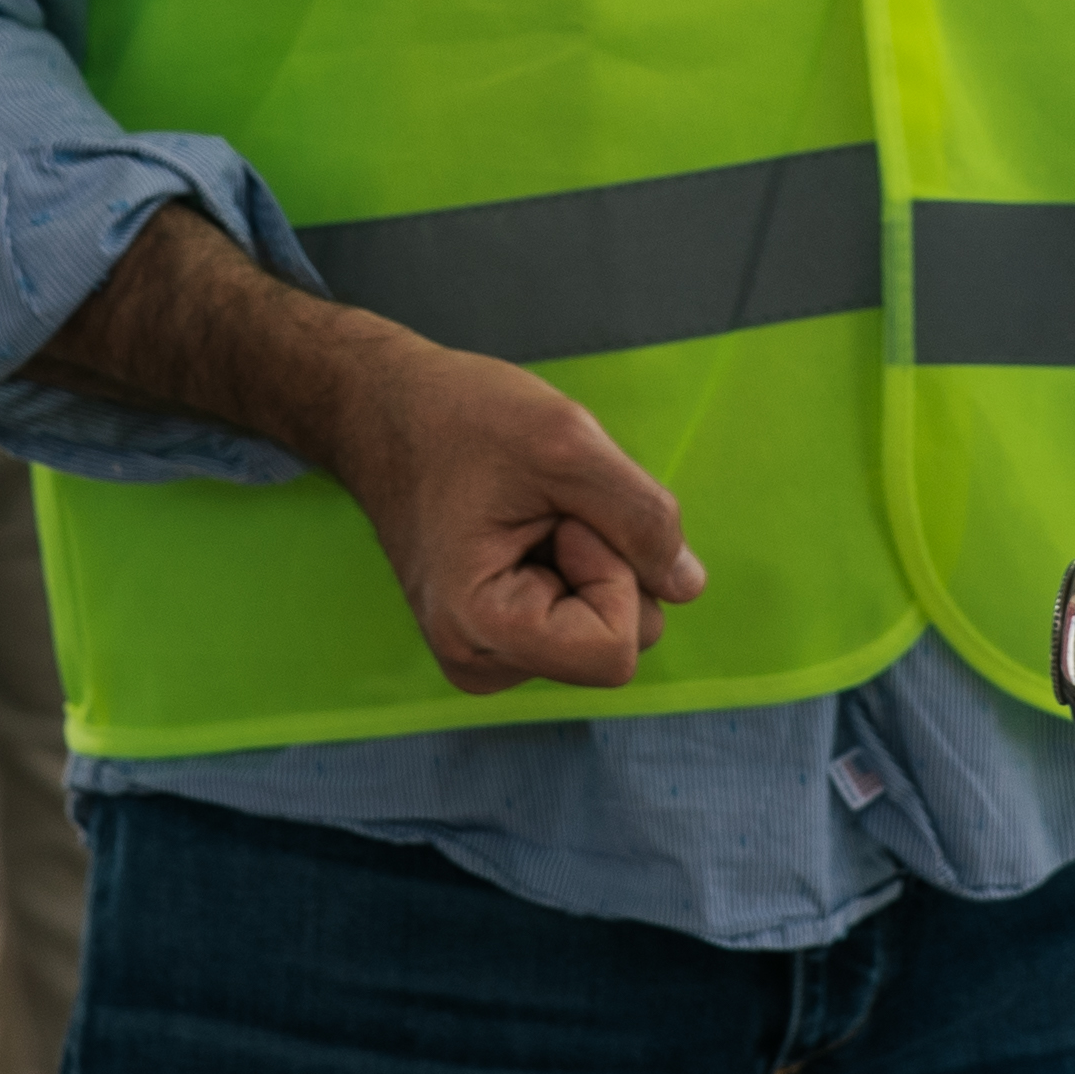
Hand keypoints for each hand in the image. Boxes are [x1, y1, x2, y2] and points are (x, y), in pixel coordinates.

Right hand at [316, 339, 714, 693]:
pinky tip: (529, 526)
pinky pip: (584, 613)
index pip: (615, 651)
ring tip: (533, 510)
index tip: (563, 515)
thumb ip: (642, 517)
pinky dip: (579, 564)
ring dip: (595, 558)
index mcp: (481, 631)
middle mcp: (481, 662)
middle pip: (619, 641)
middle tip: (544, 505)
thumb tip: (688, 586)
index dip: (615, 572)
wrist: (387, 410)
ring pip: (608, 626)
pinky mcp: (500, 634)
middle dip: (608, 561)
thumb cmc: (462, 418)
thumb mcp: (569, 442)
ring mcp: (490, 653)